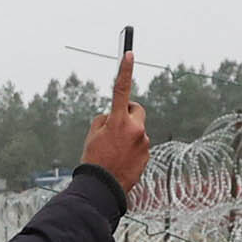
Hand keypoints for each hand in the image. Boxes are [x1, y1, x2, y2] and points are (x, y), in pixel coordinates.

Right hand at [83, 49, 151, 194]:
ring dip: (128, 135)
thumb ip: (105, 119)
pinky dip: (132, 149)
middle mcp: (135, 128)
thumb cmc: (94, 160)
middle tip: (115, 125)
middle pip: (136, 109)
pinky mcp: (148, 154)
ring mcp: (144, 142)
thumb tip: (115, 115)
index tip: (129, 53)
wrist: (103, 188)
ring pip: (137, 129)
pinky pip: (140, 144)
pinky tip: (121, 160)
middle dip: (128, 113)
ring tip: (114, 151)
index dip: (125, 70)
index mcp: (118, 121)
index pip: (122, 89)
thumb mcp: (93, 134)